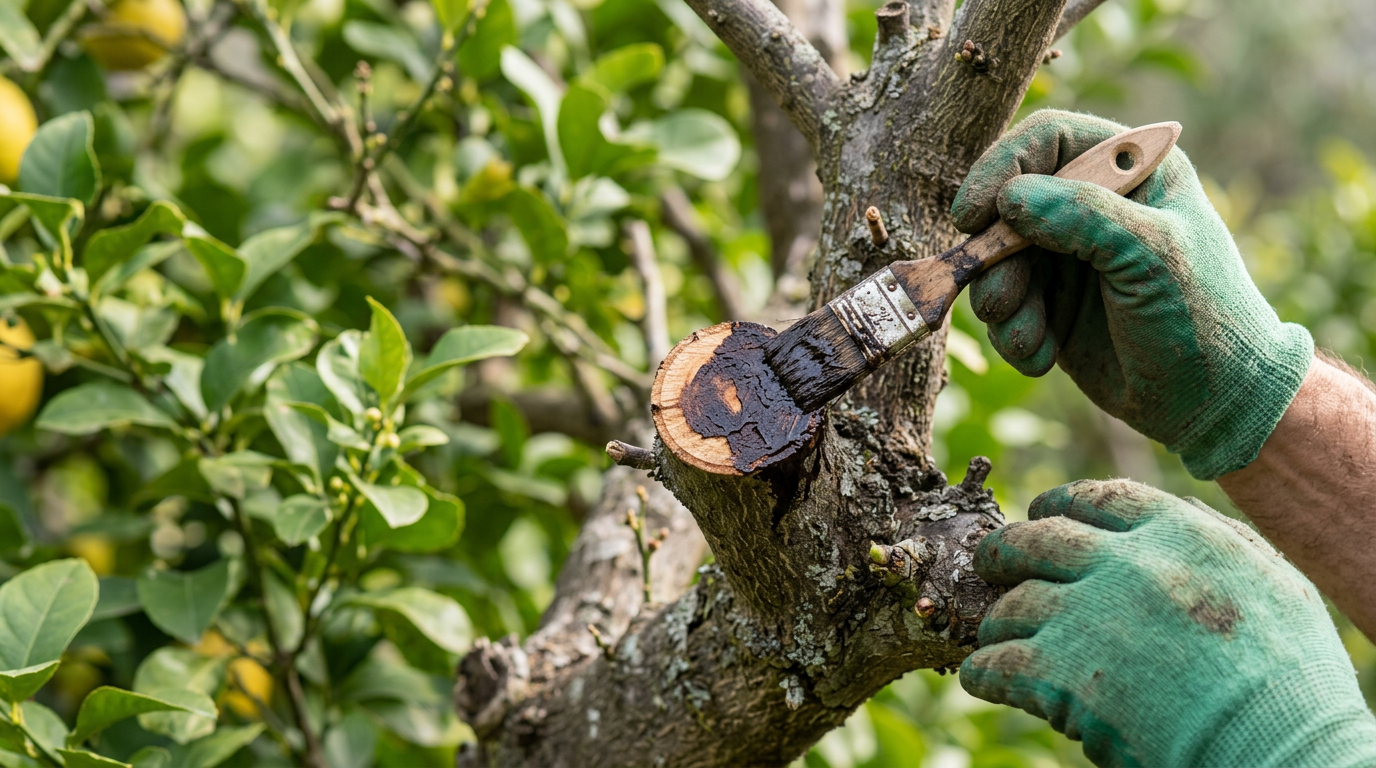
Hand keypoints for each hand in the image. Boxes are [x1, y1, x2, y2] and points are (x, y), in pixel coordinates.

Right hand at [950, 110, 1311, 478]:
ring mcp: (1067, 257)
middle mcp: (1093, 206)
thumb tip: (1009, 199)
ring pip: (995, 260)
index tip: (973, 215)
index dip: (1002, 166)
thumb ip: (1083, 217)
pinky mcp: (1051, 304)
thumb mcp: (1153, 256)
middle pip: (1006, 203)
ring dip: (1001, 303)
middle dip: (994, 256)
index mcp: (1131, 172)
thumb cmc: (1202, 319)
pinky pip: (1003, 307)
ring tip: (1030, 339)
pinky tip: (1043, 356)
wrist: (1211, 404)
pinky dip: (1012, 334)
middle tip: (1000, 299)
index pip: (1049, 139)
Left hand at [961, 479, 1375, 767]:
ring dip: (1000, 619)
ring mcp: (1085, 615)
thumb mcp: (1276, 585)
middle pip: (1039, 540)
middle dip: (1008, 549)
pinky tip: (983, 677)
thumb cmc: (1292, 680)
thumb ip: (1221, 541)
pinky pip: (996, 663)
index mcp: (1179, 535)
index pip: (1100, 498)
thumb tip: (1182, 512)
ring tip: (997, 631)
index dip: (1062, 504)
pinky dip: (984, 670)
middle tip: (994, 561)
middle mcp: (1124, 563)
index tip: (1043, 512)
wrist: (1277, 746)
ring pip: (1013, 604)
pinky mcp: (1058, 671)